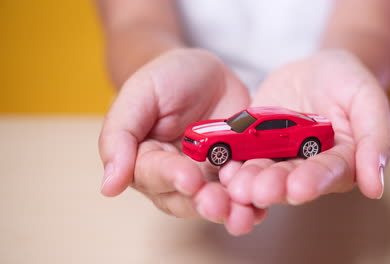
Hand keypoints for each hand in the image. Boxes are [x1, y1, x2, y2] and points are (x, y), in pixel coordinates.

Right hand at [98, 49, 265, 234]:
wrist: (201, 71)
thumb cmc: (163, 79)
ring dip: (233, 209)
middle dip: (205, 203)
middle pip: (188, 199)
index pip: (155, 175)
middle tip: (220, 204)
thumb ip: (119, 135)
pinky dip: (256, 196)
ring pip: (218, 200)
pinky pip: (245, 187)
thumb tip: (108, 186)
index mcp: (147, 161)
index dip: (172, 178)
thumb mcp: (139, 95)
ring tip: (246, 213)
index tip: (188, 179)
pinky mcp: (236, 168)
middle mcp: (177, 176)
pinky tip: (266, 200)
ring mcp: (209, 175)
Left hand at [221, 50, 389, 207]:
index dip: (314, 181)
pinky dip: (232, 162)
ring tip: (236, 185)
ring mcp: (279, 158)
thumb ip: (376, 137)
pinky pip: (243, 156)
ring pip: (264, 173)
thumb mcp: (367, 98)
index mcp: (341, 162)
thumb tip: (376, 188)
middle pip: (292, 180)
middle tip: (258, 191)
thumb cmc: (347, 81)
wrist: (315, 69)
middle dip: (275, 186)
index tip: (300, 189)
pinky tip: (222, 167)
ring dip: (250, 181)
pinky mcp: (256, 146)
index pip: (329, 174)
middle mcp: (308, 167)